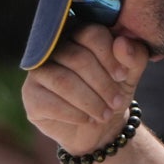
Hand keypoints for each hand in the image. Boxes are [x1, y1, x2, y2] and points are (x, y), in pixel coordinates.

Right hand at [19, 24, 145, 159]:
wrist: (98, 128)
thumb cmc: (111, 93)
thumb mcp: (129, 75)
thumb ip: (133, 56)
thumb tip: (122, 43)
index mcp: (78, 35)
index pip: (90, 34)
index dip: (109, 56)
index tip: (122, 77)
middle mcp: (53, 49)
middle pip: (77, 58)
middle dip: (102, 84)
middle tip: (116, 102)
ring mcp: (38, 72)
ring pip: (63, 81)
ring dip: (90, 101)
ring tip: (105, 115)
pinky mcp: (30, 96)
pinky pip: (49, 102)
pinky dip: (74, 114)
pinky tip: (87, 119)